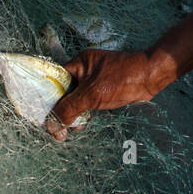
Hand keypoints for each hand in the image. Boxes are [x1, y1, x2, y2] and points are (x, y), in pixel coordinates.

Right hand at [45, 49, 165, 140]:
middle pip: (64, 91)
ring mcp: (95, 80)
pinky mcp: (104, 90)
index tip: (41, 115)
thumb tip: (51, 124)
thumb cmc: (122, 79)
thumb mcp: (92, 95)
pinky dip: (83, 114)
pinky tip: (81, 126)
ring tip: (67, 131)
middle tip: (56, 128)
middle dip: (60, 109)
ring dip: (72, 114)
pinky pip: (87, 103)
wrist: (151, 78)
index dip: (47, 97)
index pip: (55, 79)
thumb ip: (70, 108)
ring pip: (76, 99)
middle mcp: (85, 70)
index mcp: (80, 63)